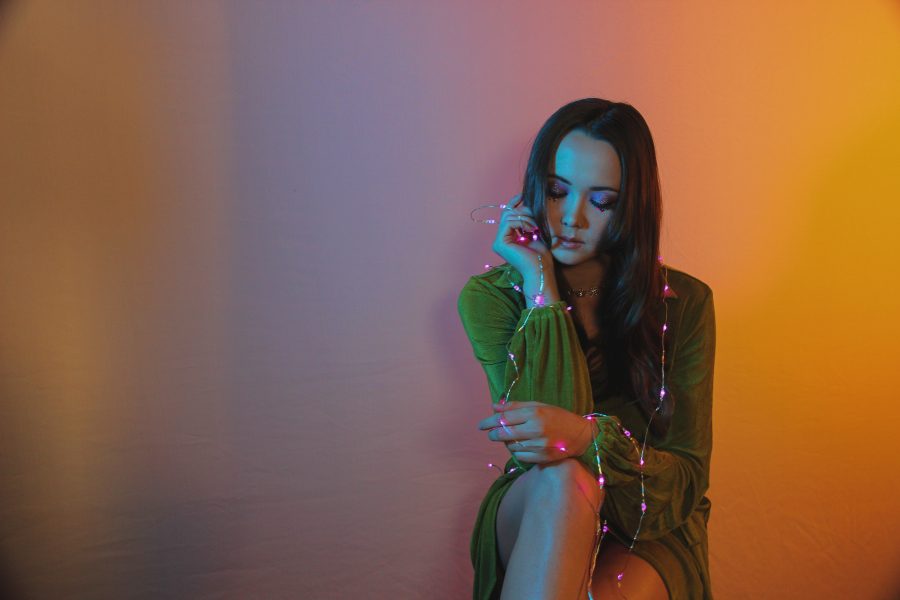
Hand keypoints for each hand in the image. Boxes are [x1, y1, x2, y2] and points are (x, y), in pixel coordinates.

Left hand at [477, 400, 594, 463]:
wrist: (580, 435)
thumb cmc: (557, 417)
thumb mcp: (538, 406)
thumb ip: (515, 406)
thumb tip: (494, 407)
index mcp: (534, 413)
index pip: (504, 418)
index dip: (489, 422)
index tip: (481, 425)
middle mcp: (535, 429)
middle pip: (504, 434)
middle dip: (494, 434)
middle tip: (491, 434)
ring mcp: (539, 445)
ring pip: (511, 446)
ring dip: (507, 443)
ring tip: (512, 438)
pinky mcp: (542, 457)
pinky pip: (520, 456)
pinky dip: (516, 452)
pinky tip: (521, 446)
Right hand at [491, 194, 552, 282]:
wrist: (541, 270)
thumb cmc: (541, 255)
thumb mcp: (535, 232)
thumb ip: (528, 219)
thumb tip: (525, 200)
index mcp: (506, 237)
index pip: (507, 214)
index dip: (514, 202)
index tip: (524, 195)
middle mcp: (499, 240)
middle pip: (507, 214)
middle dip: (523, 211)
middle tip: (537, 218)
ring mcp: (498, 242)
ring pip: (508, 217)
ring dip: (525, 218)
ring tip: (537, 227)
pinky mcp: (500, 243)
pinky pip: (509, 223)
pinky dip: (522, 223)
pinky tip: (532, 230)